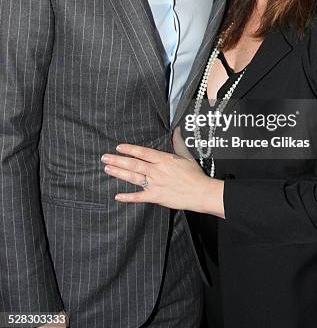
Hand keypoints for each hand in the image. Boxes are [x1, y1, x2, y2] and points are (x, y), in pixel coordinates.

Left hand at [101, 131, 224, 216]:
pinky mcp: (156, 197)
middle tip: (104, 157)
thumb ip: (178, 142)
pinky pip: (139, 197)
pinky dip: (128, 197)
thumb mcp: (186, 155)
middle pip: (133, 164)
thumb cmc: (194, 174)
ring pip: (133, 178)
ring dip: (119, 173)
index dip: (130, 149)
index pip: (143, 152)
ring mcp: (155, 184)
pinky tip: (118, 196)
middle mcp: (156, 171)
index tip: (119, 147)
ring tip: (107, 169)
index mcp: (163, 160)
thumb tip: (176, 130)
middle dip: (118, 160)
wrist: (200, 192)